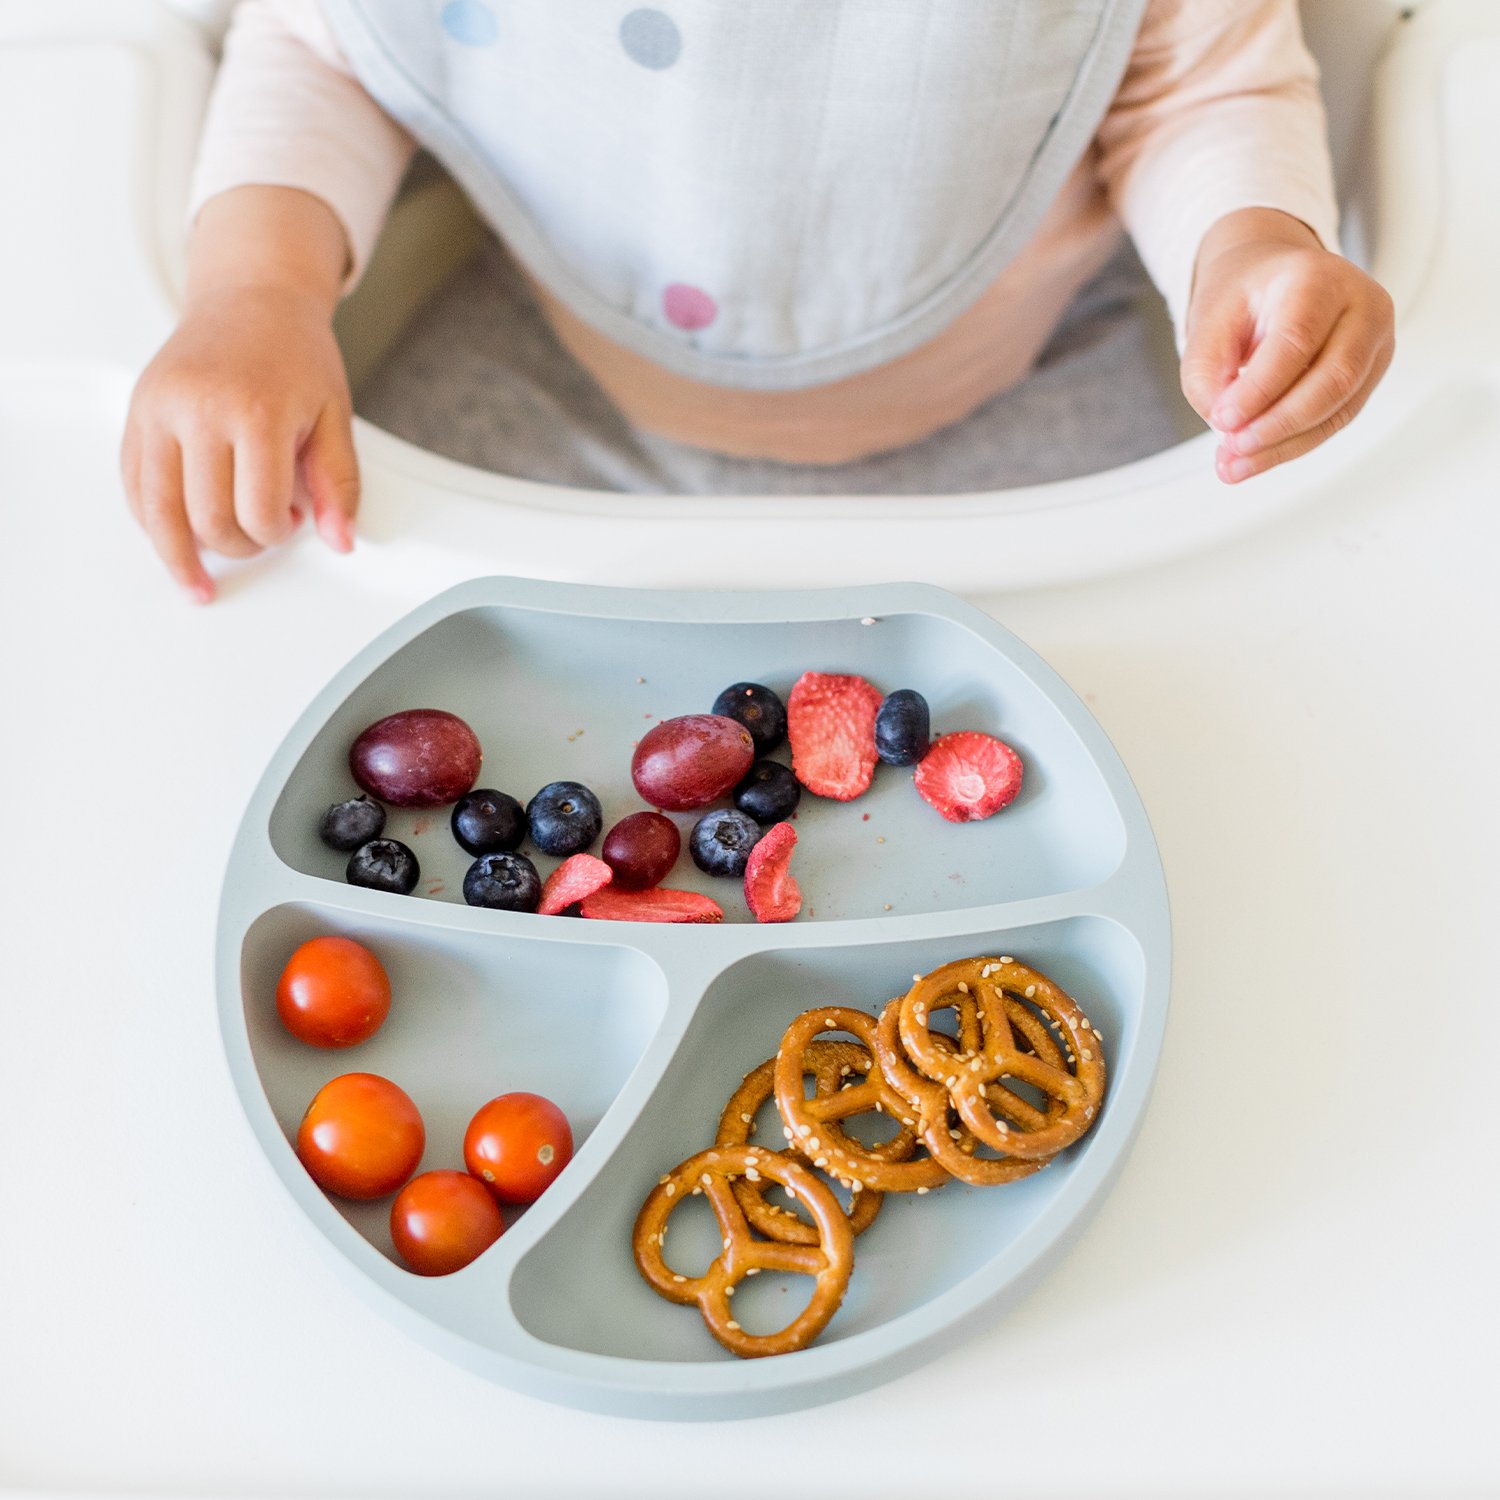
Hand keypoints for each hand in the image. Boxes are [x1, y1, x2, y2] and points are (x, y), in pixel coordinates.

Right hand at [120, 186, 356, 602]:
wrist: (251, 298)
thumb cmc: (295, 355)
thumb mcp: (335, 416)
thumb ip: (340, 483)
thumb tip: (341, 541)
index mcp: (256, 411)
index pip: (257, 512)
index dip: (277, 533)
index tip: (290, 520)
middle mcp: (199, 408)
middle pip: (207, 519)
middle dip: (239, 544)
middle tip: (260, 531)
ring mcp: (160, 409)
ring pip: (157, 512)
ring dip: (180, 555)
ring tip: (198, 580)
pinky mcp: (138, 411)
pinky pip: (134, 484)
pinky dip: (152, 521)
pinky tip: (174, 539)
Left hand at [1180, 208, 1394, 483]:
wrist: (1274, 278)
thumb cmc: (1247, 295)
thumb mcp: (1210, 321)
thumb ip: (1206, 371)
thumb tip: (1224, 424)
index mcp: (1317, 278)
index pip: (1296, 340)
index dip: (1259, 389)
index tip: (1223, 421)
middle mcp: (1360, 305)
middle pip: (1333, 378)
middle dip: (1278, 425)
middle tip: (1233, 449)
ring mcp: (1374, 340)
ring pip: (1340, 407)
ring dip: (1284, 445)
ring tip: (1236, 464)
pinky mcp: (1371, 373)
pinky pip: (1337, 418)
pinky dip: (1295, 444)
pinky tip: (1258, 457)